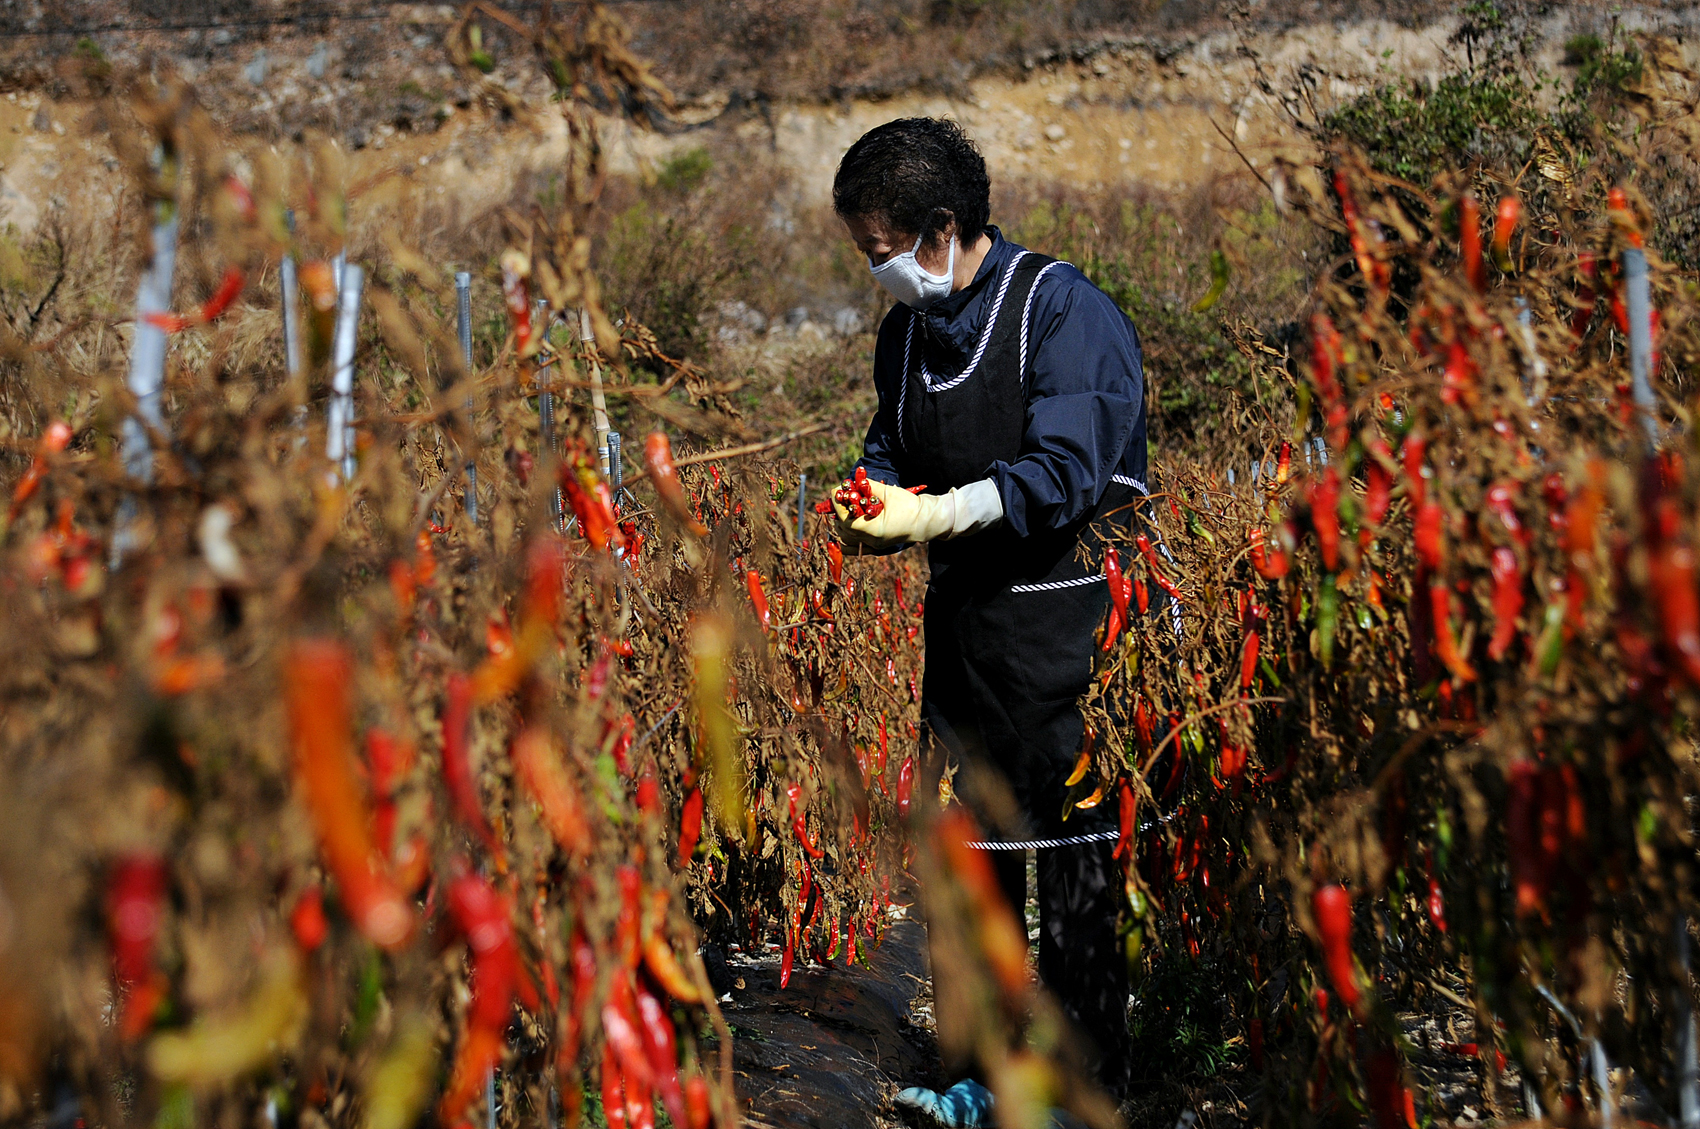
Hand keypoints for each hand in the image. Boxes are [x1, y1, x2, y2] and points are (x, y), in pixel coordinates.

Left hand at [835, 479, 956, 547]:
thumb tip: (852, 480)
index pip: (846, 520)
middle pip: (844, 530)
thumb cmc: (910, 506)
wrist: (926, 521)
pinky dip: (846, 539)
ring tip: (844, 508)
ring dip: (842, 523)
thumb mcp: (888, 492)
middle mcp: (872, 541)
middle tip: (841, 497)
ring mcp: (875, 546)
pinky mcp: (877, 545)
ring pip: (848, 539)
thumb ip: (868, 486)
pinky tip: (842, 528)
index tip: (836, 492)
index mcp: (874, 530)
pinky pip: (855, 547)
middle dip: (839, 512)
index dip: (838, 505)